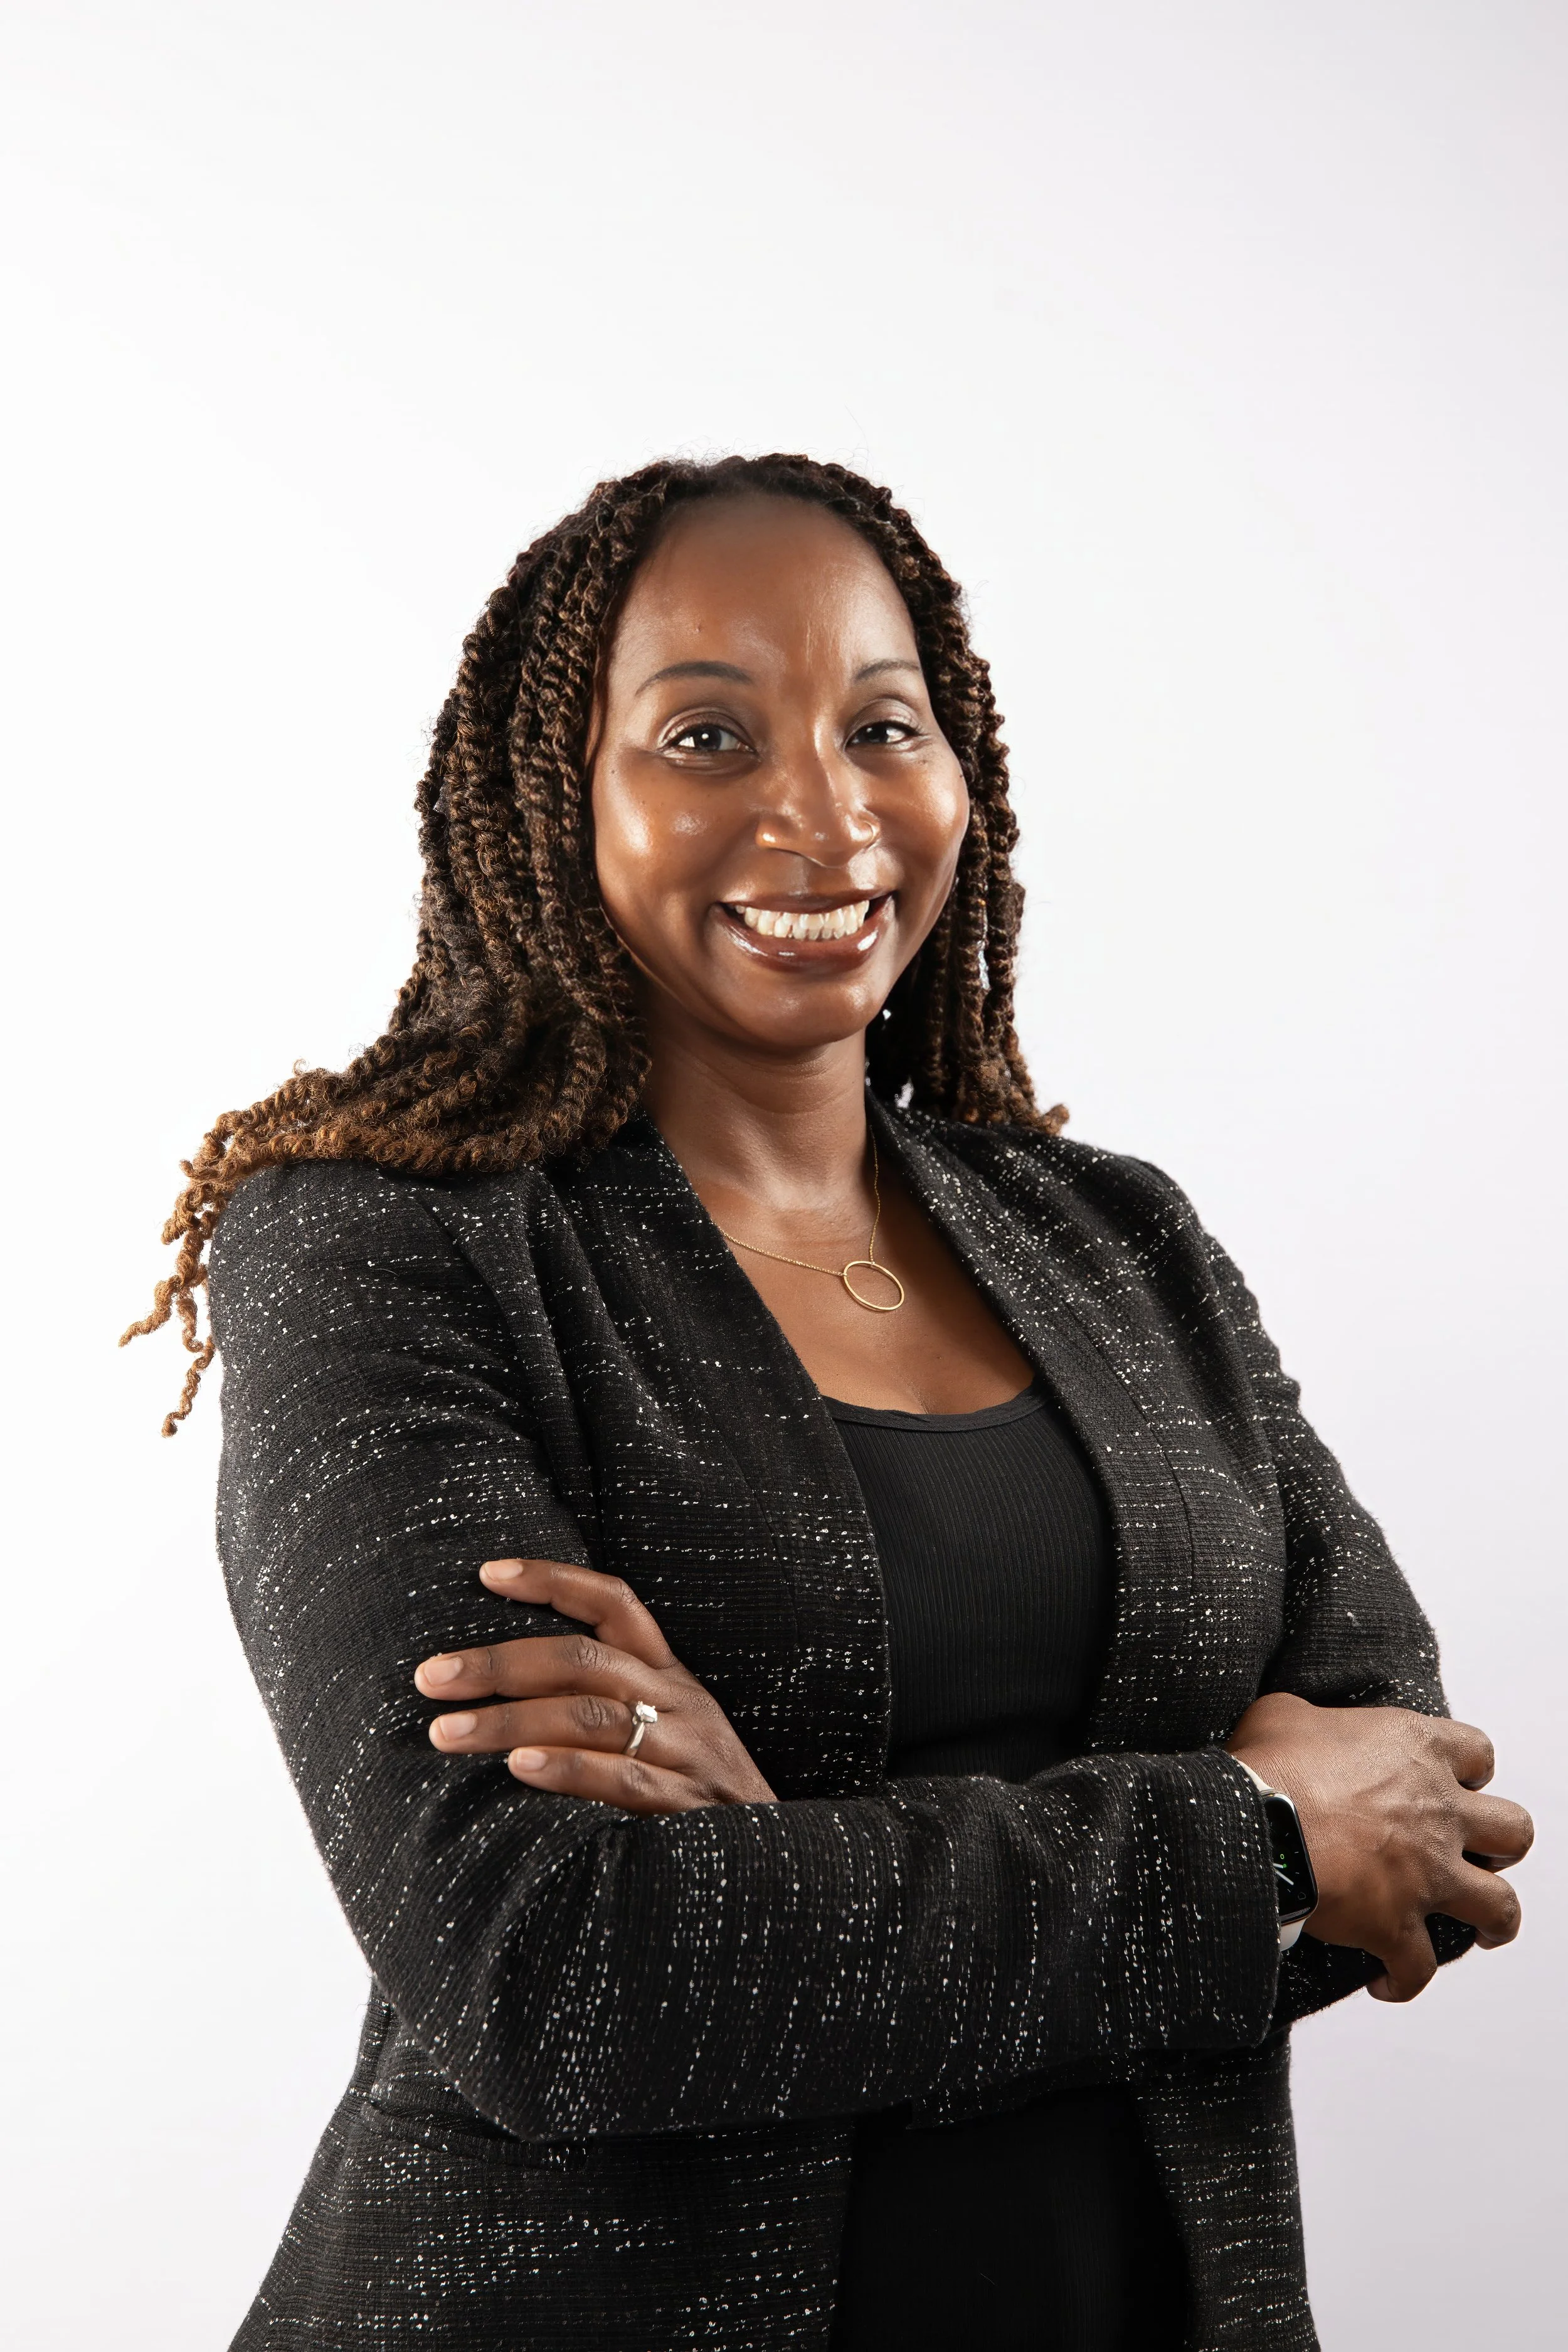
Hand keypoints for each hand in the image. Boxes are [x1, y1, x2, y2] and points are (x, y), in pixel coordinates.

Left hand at [413, 1558, 778, 1812]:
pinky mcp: (689, 1808)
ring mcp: (687, 1752)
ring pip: (590, 1715)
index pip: (615, 1603)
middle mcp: (680, 1703)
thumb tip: (502, 1701)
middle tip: (430, 1677)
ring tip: (445, 1733)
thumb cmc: (701, 1805)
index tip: (486, 1573)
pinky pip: (621, 1777)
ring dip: (510, 1720)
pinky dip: (567, 1769)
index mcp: (671, 1677)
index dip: (553, 1580)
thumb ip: (604, 1712)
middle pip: (584, 1658)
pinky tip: (518, 1769)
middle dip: (500, 1664)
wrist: (783, 1871)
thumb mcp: (668, 1738)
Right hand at [1228, 1691, 1532, 2003]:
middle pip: (1512, 1832)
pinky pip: (1419, 1969)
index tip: (1455, 1783)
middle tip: (1476, 1854)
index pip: (1477, 1753)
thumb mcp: (1286, 1714)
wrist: (1257, 1825)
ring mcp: (1427, 1873)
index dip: (1471, 1771)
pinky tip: (1386, 1982)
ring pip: (1500, 1906)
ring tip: (1480, 1930)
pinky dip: (1405, 1980)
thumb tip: (1301, 1730)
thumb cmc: (1271, 1767)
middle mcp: (1437, 1812)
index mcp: (1416, 1750)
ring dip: (1493, 1922)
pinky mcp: (1398, 1925)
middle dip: (1501, 1847)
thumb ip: (1314, 1720)